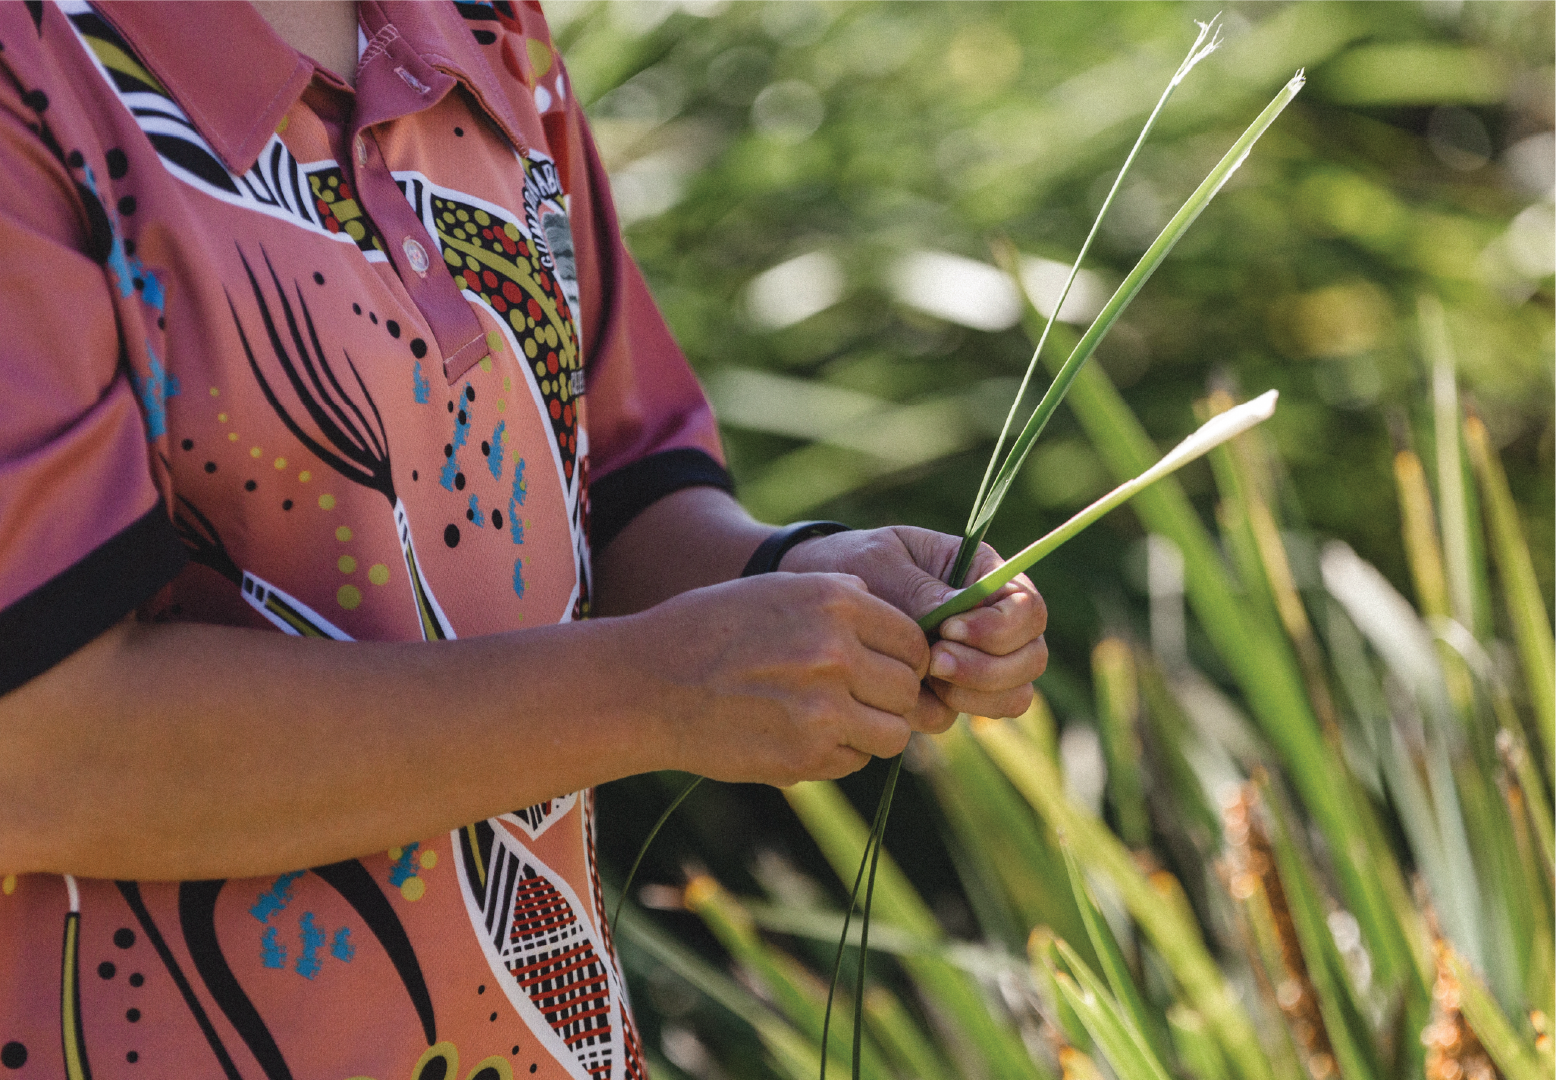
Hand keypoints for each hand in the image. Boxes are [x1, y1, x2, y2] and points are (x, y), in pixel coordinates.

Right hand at [631, 572, 932, 784]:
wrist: (647, 685)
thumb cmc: (709, 630)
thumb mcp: (775, 589)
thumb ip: (839, 595)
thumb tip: (888, 610)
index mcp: (835, 602)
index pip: (914, 641)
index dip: (904, 658)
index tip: (884, 666)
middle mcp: (836, 652)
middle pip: (908, 689)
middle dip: (889, 697)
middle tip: (857, 697)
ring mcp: (823, 709)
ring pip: (893, 734)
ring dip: (872, 731)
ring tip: (834, 720)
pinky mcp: (805, 757)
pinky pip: (854, 761)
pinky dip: (837, 754)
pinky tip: (799, 735)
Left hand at [778, 527, 1047, 726]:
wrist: (809, 591)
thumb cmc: (850, 562)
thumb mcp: (881, 563)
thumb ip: (920, 591)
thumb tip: (958, 618)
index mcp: (983, 574)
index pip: (1028, 609)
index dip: (999, 628)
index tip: (949, 629)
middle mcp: (989, 621)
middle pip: (1031, 659)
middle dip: (989, 669)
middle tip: (935, 663)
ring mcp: (972, 660)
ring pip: (1011, 696)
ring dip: (973, 695)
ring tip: (923, 677)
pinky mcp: (945, 691)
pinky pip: (966, 714)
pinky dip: (940, 710)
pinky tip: (904, 695)